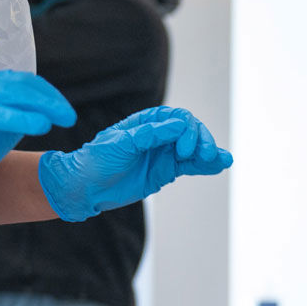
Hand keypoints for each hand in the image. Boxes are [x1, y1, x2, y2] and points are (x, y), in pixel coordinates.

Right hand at [0, 70, 74, 218]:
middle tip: (65, 117)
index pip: (18, 82)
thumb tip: (61, 110)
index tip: (68, 114)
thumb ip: (28, 110)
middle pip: (2, 93)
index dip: (47, 95)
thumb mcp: (8, 122)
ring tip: (42, 125)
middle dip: (37, 102)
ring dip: (13, 117)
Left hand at [39, 106, 231, 221]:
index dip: (187, 130)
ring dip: (209, 152)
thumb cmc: (96, 160)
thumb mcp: (121, 143)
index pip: (177, 118)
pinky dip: (206, 166)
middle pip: (191, 132)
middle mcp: (159, 136)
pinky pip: (192, 166)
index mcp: (147, 123)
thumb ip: (151, 134)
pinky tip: (221, 165)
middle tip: (202, 155)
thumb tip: (179, 125)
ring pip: (195, 149)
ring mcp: (165, 154)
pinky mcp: (167, 171)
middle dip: (201, 141)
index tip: (183, 149)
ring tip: (221, 160)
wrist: (85, 188)